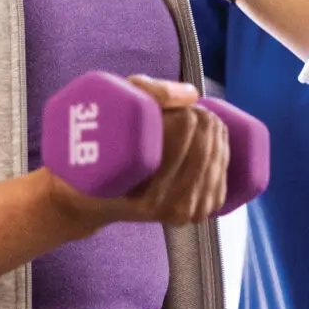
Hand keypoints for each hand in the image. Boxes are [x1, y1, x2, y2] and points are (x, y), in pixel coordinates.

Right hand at [43, 75, 228, 230]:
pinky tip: (214, 148)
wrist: (86, 198)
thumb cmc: (99, 147)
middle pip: (206, 144)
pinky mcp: (189, 217)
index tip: (177, 107)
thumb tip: (194, 95)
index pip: (186, 127)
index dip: (188, 109)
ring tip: (200, 126)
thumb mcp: (111, 106)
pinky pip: (221, 187)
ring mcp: (177, 211)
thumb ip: (149, 91)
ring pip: (218, 164)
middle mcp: (161, 198)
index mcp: (140, 169)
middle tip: (190, 111)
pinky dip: (223, 163)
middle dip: (206, 120)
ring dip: (217, 139)